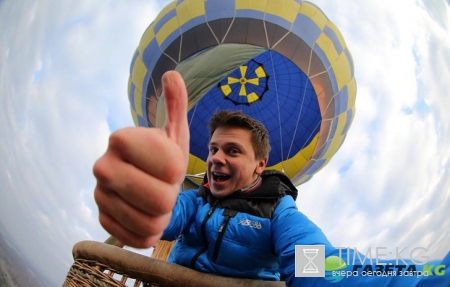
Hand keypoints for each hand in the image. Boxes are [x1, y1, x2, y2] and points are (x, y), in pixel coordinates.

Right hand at [93, 71, 188, 247]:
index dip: (178, 169)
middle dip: (171, 196)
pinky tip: (145, 214)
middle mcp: (103, 166)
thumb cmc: (162, 157)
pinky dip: (150, 231)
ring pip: (151, 222)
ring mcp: (99, 195)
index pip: (172, 166)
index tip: (170, 165)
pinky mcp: (102, 219)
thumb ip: (175, 104)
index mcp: (121, 138)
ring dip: (162, 215)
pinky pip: (138, 238)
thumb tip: (172, 75)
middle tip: (164, 187)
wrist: (140, 184)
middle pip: (162, 199)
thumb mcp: (174, 132)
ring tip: (155, 201)